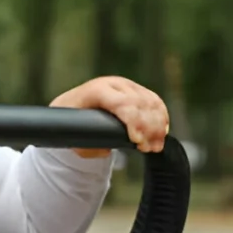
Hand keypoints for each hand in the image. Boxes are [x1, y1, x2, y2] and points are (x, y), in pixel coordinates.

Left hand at [50, 76, 169, 157]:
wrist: (72, 106)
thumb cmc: (71, 122)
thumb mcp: (74, 134)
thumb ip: (90, 143)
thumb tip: (108, 149)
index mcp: (96, 90)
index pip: (122, 103)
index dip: (133, 121)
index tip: (136, 141)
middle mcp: (113, 84)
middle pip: (140, 103)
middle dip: (148, 128)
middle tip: (148, 149)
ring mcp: (126, 85)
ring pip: (150, 102)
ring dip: (157, 126)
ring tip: (155, 146)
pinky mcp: (136, 90)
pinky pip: (155, 101)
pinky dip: (161, 118)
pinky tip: (161, 133)